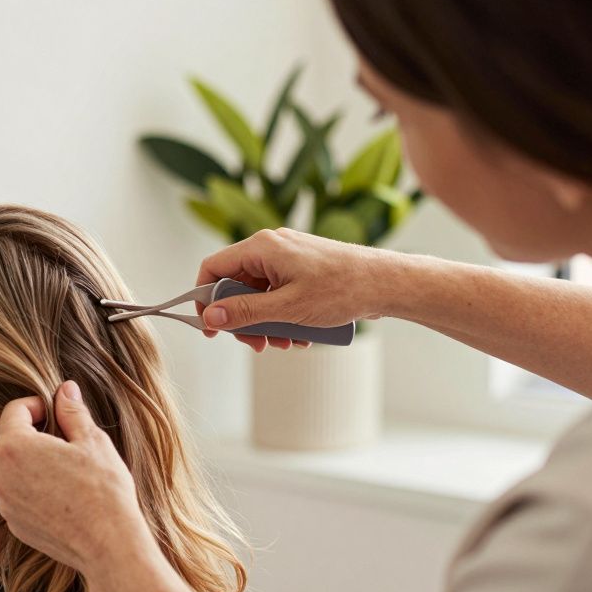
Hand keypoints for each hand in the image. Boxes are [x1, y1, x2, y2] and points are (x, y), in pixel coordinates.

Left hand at [0, 380, 152, 575]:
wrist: (108, 545)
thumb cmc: (103, 489)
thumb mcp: (92, 440)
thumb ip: (72, 411)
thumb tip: (65, 389)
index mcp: (14, 447)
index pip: (14, 410)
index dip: (38, 405)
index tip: (58, 412)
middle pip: (11, 440)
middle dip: (36, 434)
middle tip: (68, 441)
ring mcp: (5, 504)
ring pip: (15, 469)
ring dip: (35, 463)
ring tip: (69, 471)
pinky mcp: (15, 525)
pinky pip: (20, 496)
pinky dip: (36, 489)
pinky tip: (65, 496)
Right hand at [196, 227, 393, 351]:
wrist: (387, 283)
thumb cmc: (342, 290)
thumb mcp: (287, 308)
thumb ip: (245, 312)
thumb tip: (210, 318)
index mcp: (262, 247)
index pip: (213, 268)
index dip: (205, 299)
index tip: (210, 328)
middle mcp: (271, 247)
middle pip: (235, 285)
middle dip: (244, 319)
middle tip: (257, 344)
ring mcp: (287, 257)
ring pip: (258, 293)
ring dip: (266, 322)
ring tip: (287, 341)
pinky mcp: (301, 268)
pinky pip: (277, 292)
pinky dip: (282, 315)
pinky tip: (300, 333)